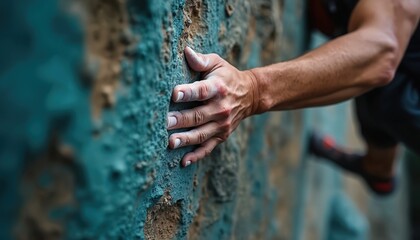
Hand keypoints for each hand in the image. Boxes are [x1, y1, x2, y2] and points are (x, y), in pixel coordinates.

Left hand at [167, 47, 257, 166]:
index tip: (174, 93)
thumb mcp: (217, 63)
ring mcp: (222, 124)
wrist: (251, 95)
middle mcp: (221, 108)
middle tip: (163, 122)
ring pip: (201, 134)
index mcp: (218, 88)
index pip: (201, 90)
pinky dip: (197, 155)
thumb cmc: (227, 76)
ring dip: (186, 139)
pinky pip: (208, 147)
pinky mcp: (222, 135)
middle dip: (180, 120)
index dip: (188, 92)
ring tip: (170, 142)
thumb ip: (201, 60)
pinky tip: (184, 161)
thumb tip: (186, 51)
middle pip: (198, 115)